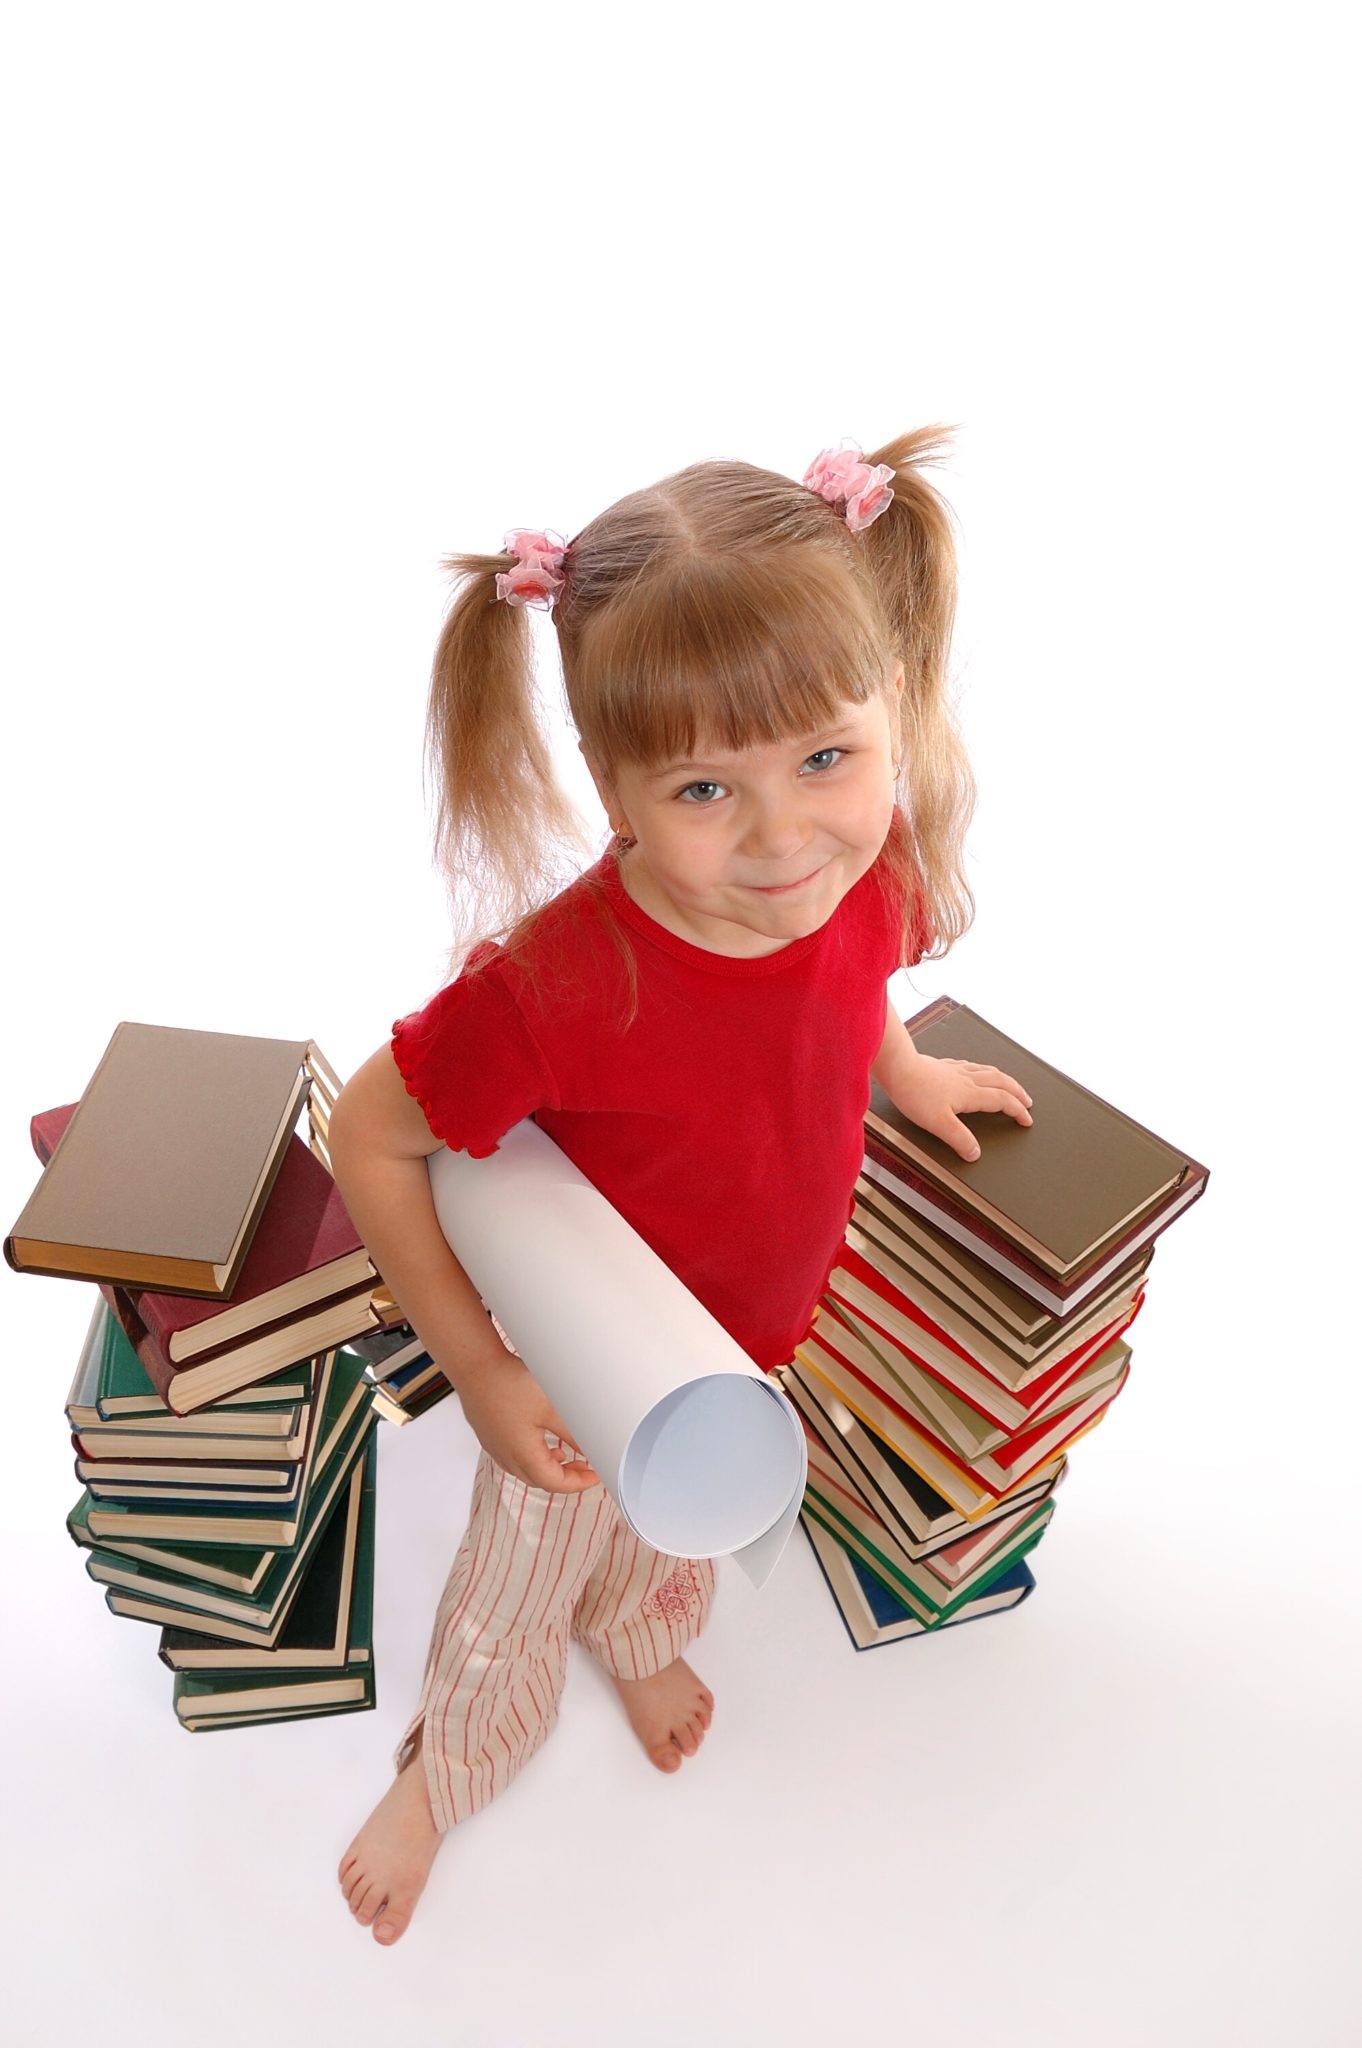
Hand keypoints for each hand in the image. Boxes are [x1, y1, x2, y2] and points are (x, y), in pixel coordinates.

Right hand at [455, 1349, 601, 1493]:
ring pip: (526, 1471)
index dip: (578, 1483)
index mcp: (523, 1455)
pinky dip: (532, 1459)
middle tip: (584, 1467)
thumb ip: (572, 1433)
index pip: (555, 1484)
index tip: (593, 1477)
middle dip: (565, 1478)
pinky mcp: (490, 1437)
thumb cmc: (507, 1383)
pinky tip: (540, 1444)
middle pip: (540, 1481)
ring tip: (566, 1456)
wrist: (475, 1366)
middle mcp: (506, 1457)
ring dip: (548, 1469)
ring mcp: (495, 1448)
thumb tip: (588, 1449)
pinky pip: (513, 1458)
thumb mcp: (551, 1408)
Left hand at [889, 1054, 1032, 1162]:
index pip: (1002, 1101)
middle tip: (1027, 1101)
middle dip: (1018, 1093)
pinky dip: (983, 1070)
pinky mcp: (943, 1066)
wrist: (898, 1068)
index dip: (1017, 1111)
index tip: (1026, 1120)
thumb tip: (975, 1153)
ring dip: (1004, 1079)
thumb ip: (959, 1139)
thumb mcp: (939, 1123)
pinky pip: (972, 1066)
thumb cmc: (914, 1094)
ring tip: (1010, 1084)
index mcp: (970, 1093)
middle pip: (1002, 1082)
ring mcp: (956, 1071)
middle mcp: (967, 1079)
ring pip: (989, 1071)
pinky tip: (976, 1071)